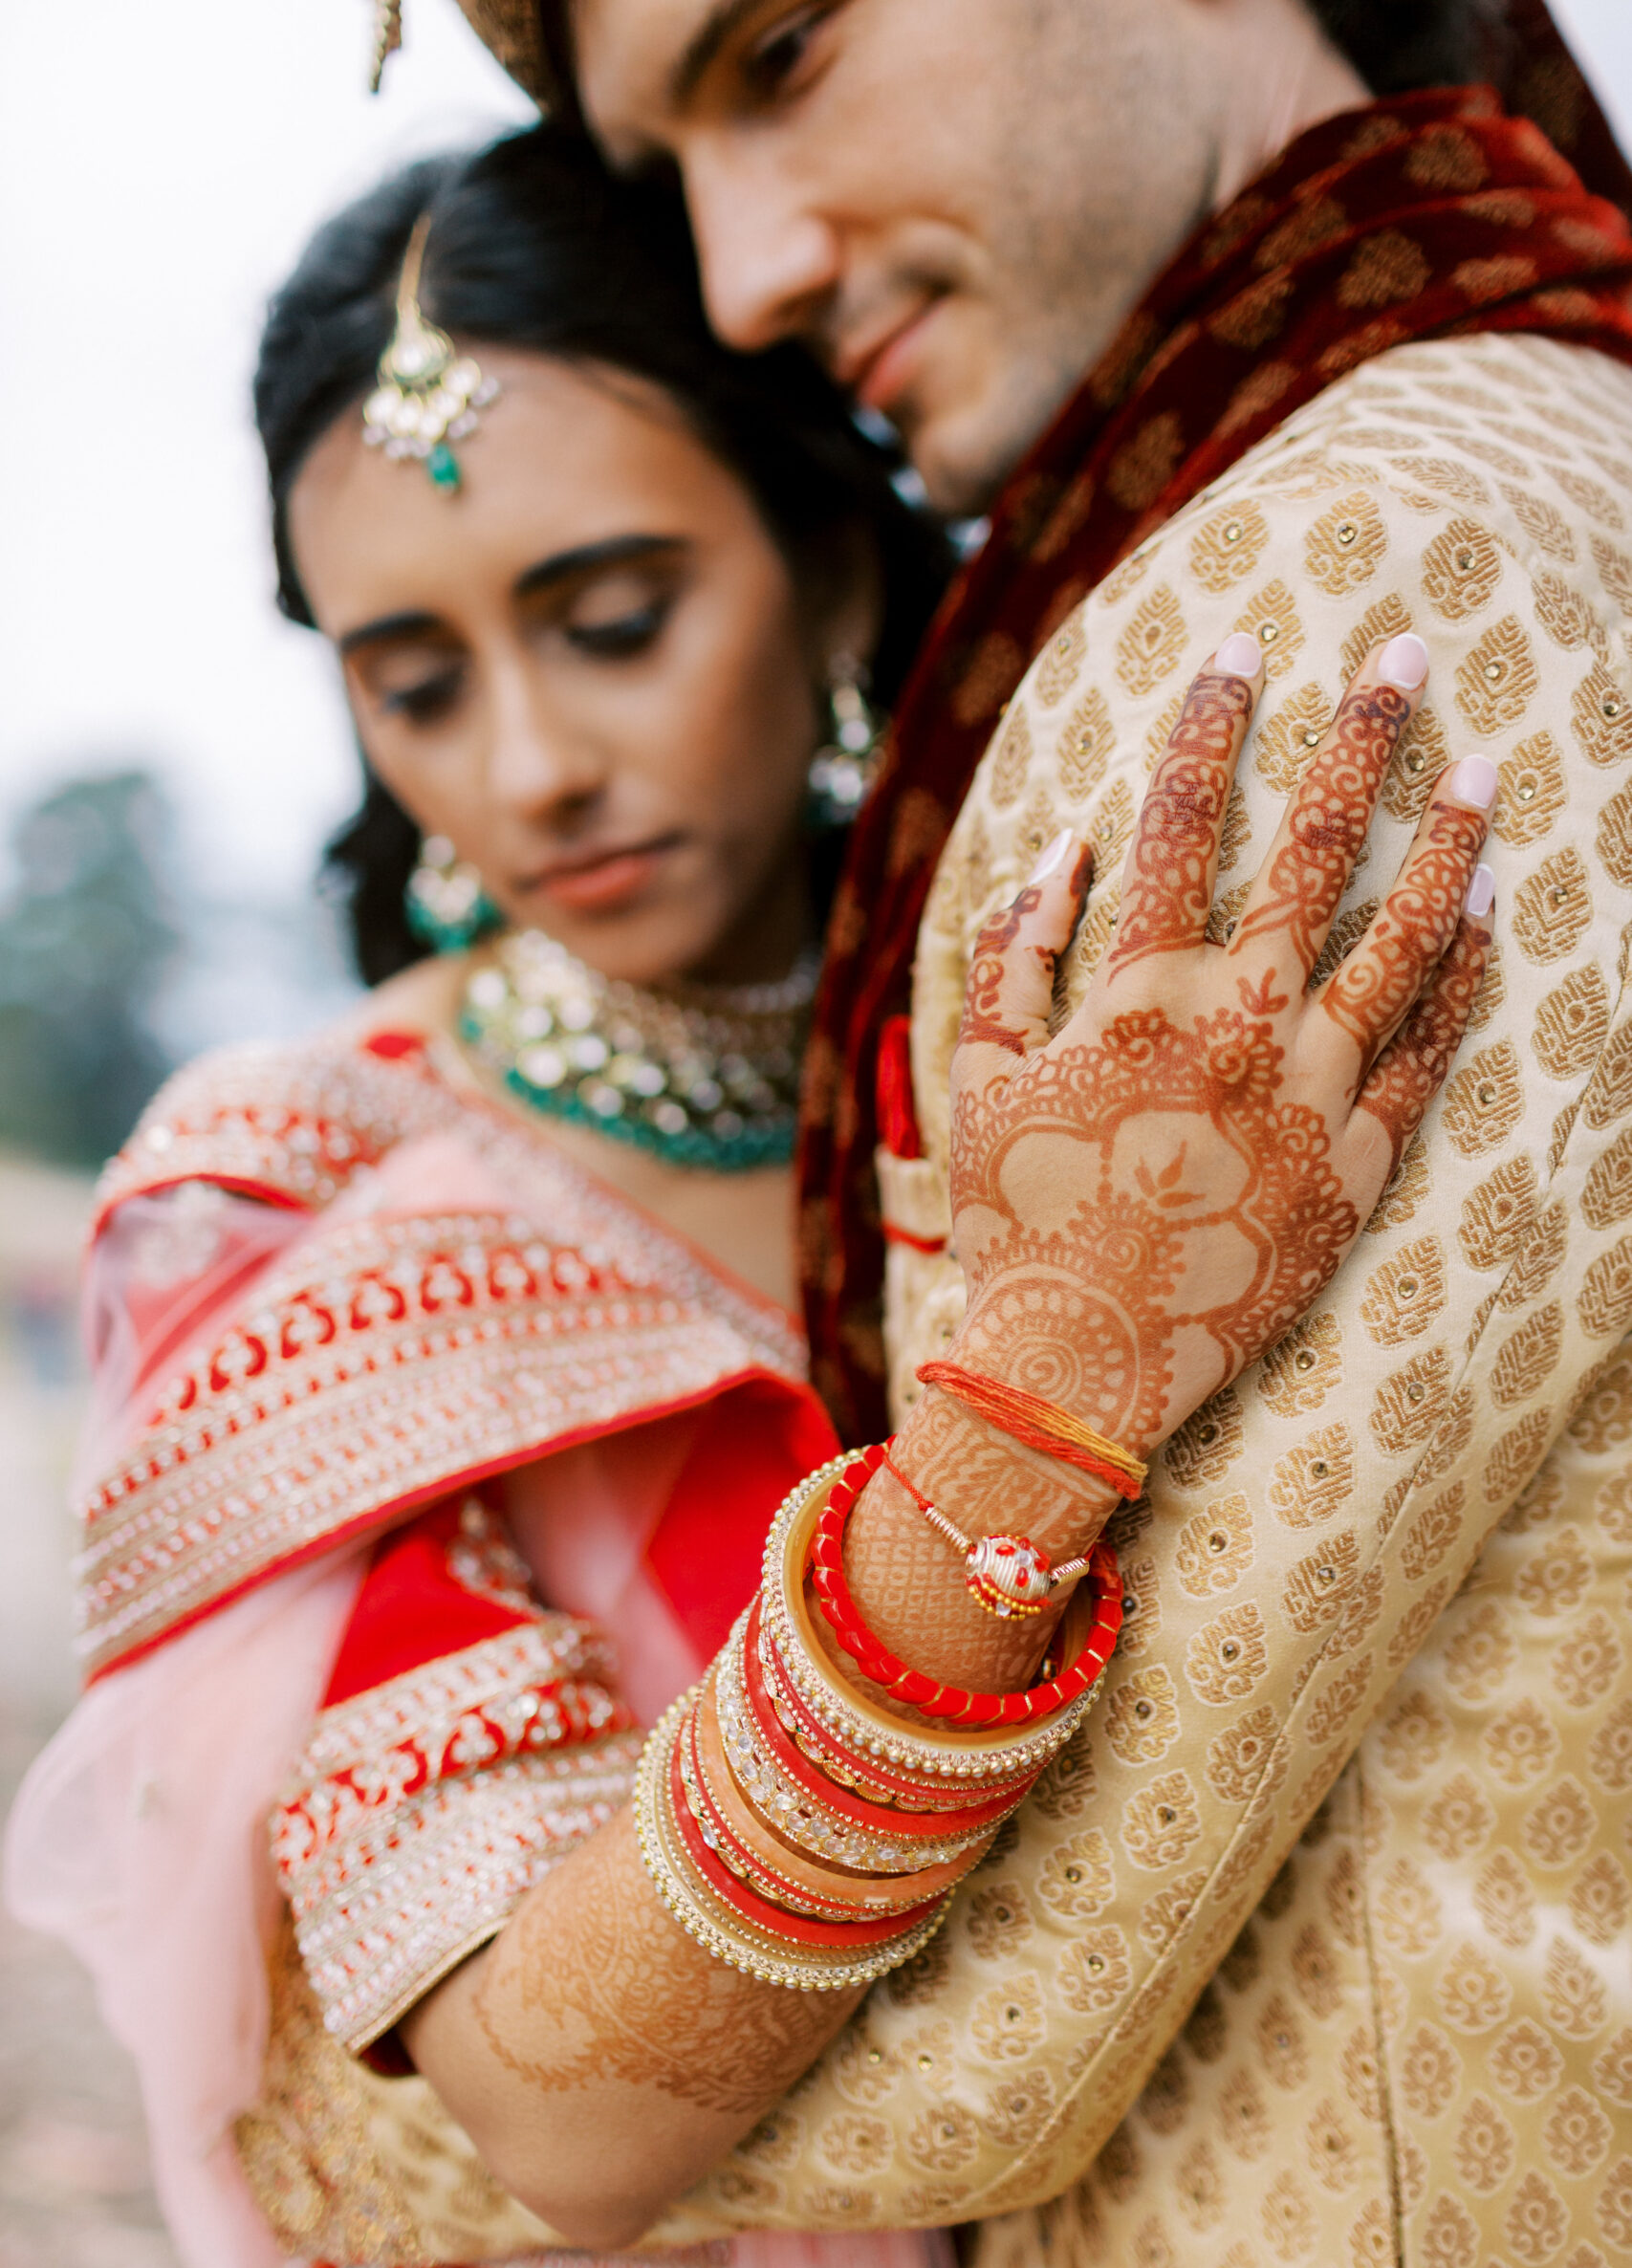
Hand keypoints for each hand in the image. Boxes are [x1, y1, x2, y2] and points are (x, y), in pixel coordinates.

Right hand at [947, 629, 1494, 1460]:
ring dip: (1450, 845)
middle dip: (1365, 738)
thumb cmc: (1014, 1218)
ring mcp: (1312, 1093)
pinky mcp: (1356, 1163)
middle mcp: (1240, 1023)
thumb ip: (1017, 952)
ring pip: (1405, 941)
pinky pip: (1429, 1053)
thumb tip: (1067, 846)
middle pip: (1317, 848)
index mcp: (1141, 991)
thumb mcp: (980, 1075)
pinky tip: (1491, 917)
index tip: (1249, 645)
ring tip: (1487, 771)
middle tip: (1410, 655)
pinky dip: (1464, 979)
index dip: (1217, 719)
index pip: (1185, 816)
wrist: (1078, 1364)